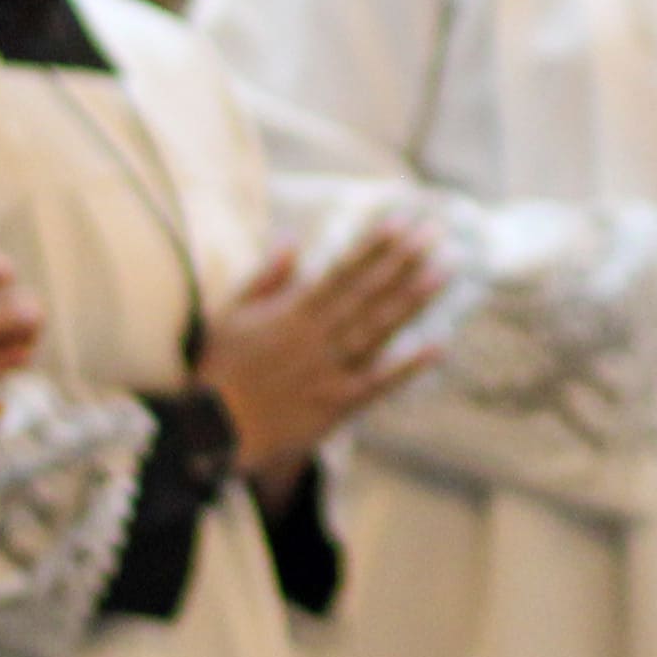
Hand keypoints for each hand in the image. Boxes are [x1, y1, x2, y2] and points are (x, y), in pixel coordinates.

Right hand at [203, 223, 446, 482]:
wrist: (212, 434)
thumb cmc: (219, 371)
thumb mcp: (230, 315)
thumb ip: (265, 278)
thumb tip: (292, 239)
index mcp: (292, 314)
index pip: (341, 272)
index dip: (373, 247)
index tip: (401, 222)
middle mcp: (316, 338)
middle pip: (367, 294)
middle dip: (403, 262)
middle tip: (435, 234)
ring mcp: (328, 372)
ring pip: (377, 330)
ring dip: (412, 301)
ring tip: (444, 272)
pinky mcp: (336, 406)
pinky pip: (378, 384)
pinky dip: (407, 367)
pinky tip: (437, 347)